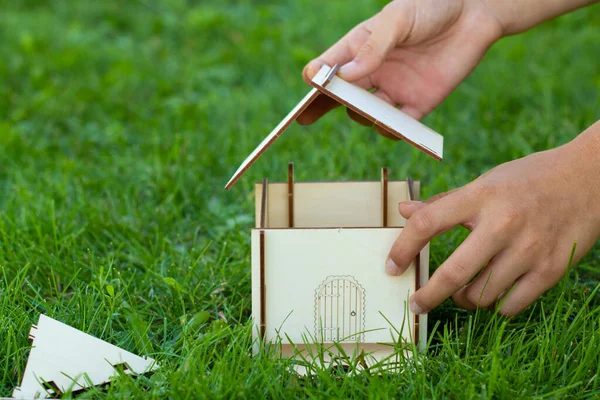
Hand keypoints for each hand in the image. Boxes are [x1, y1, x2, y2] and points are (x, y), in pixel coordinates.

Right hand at [297, 0, 503, 133]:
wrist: (474, 15)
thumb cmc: (431, 8)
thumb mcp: (398, 19)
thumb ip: (373, 47)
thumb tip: (344, 75)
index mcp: (360, 47)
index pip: (328, 66)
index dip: (314, 77)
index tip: (310, 83)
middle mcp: (371, 72)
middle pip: (338, 96)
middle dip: (320, 106)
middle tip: (305, 117)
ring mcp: (392, 91)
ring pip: (365, 114)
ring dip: (363, 115)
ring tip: (368, 110)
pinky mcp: (416, 105)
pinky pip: (398, 126)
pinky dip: (392, 130)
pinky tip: (390, 125)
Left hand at [386, 122, 599, 315]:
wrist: (589, 178)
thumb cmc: (528, 179)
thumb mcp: (485, 182)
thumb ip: (444, 202)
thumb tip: (403, 211)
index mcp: (481, 196)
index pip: (427, 223)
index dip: (402, 248)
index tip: (392, 267)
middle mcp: (503, 223)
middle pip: (453, 273)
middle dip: (427, 296)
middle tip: (416, 304)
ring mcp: (530, 249)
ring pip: (481, 295)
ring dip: (464, 299)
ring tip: (463, 290)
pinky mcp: (552, 269)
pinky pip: (511, 306)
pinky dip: (496, 305)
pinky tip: (494, 293)